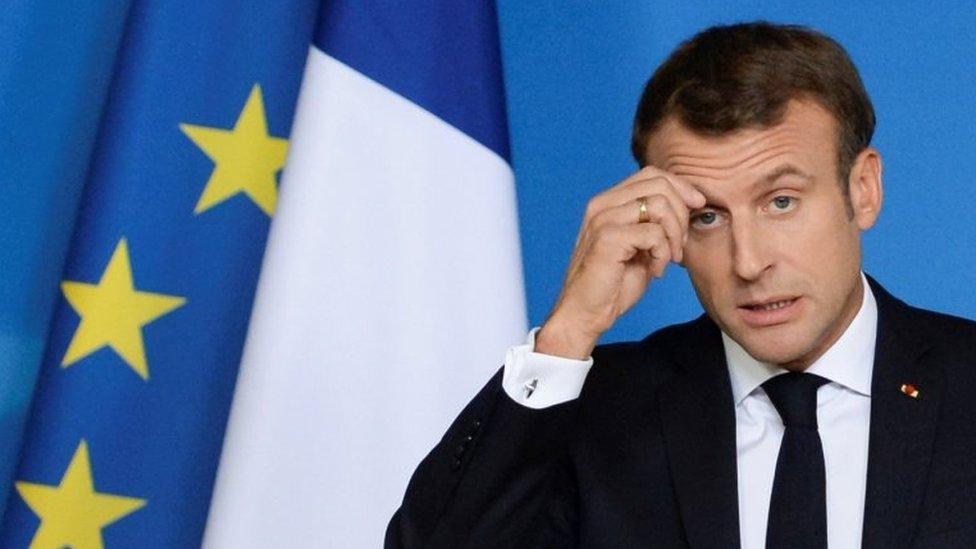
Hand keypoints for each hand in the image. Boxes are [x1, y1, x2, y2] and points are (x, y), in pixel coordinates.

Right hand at [535, 166, 705, 358]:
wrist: (586, 313)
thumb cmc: (613, 283)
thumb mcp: (640, 245)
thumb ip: (656, 221)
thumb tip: (691, 201)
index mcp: (608, 202)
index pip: (652, 175)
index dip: (681, 187)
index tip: (697, 206)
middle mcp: (602, 205)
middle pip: (659, 185)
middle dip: (681, 214)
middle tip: (678, 245)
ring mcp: (603, 220)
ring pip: (660, 205)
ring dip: (674, 235)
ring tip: (668, 258)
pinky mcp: (608, 238)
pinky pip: (654, 233)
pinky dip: (663, 254)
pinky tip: (655, 270)